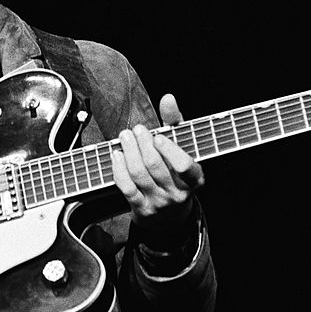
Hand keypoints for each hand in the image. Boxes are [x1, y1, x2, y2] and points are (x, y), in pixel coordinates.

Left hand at [110, 94, 204, 237]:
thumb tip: (168, 98)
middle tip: (136, 129)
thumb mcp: (180, 146)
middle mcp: (178, 193)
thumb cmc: (174, 170)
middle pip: (156, 166)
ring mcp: (159, 202)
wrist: (169, 214)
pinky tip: (116, 154)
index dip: (170, 150)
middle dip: (142, 144)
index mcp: (194, 178)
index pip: (185, 166)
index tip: (158, 136)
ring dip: (129, 152)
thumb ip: (174, 121)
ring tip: (124, 136)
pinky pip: (127, 188)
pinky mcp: (142, 209)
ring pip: (139, 175)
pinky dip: (118, 169)